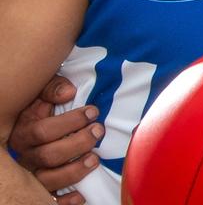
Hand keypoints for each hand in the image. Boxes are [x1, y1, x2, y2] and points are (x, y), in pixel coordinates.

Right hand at [9, 76, 101, 203]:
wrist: (37, 131)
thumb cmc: (43, 112)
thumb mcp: (41, 96)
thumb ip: (51, 89)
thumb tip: (68, 92)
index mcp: (24, 133)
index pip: (43, 131)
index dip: (70, 121)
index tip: (93, 112)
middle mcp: (26, 156)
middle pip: (48, 156)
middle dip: (77, 143)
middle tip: (98, 131)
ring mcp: (33, 175)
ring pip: (48, 180)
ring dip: (74, 171)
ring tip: (95, 158)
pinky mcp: (42, 190)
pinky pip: (50, 200)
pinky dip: (64, 201)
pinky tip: (80, 196)